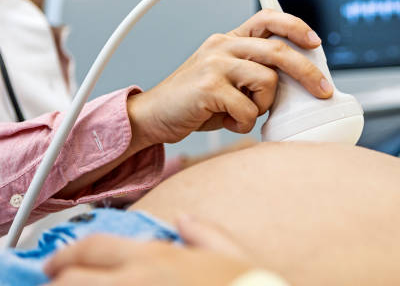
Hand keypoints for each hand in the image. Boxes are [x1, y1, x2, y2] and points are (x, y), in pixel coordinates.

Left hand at [44, 216, 254, 285]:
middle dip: (58, 280)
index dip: (65, 256)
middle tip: (57, 283)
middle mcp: (137, 280)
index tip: (55, 264)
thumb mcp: (228, 253)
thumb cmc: (243, 282)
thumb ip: (204, 232)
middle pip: (71, 279)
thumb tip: (185, 220)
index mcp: (155, 257)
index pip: (93, 248)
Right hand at [127, 10, 331, 147]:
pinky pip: (248, 109)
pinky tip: (227, 122)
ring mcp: (214, 64)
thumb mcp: (226, 79)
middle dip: (308, 71)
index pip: (267, 18)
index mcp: (228, 40)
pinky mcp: (208, 87)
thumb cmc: (196, 102)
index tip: (314, 41)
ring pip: (268, 81)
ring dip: (262, 105)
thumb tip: (297, 82)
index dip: (294, 26)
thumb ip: (253, 73)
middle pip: (279, 50)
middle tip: (323, 90)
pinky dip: (243, 123)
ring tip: (242, 113)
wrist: (153, 116)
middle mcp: (222, 45)